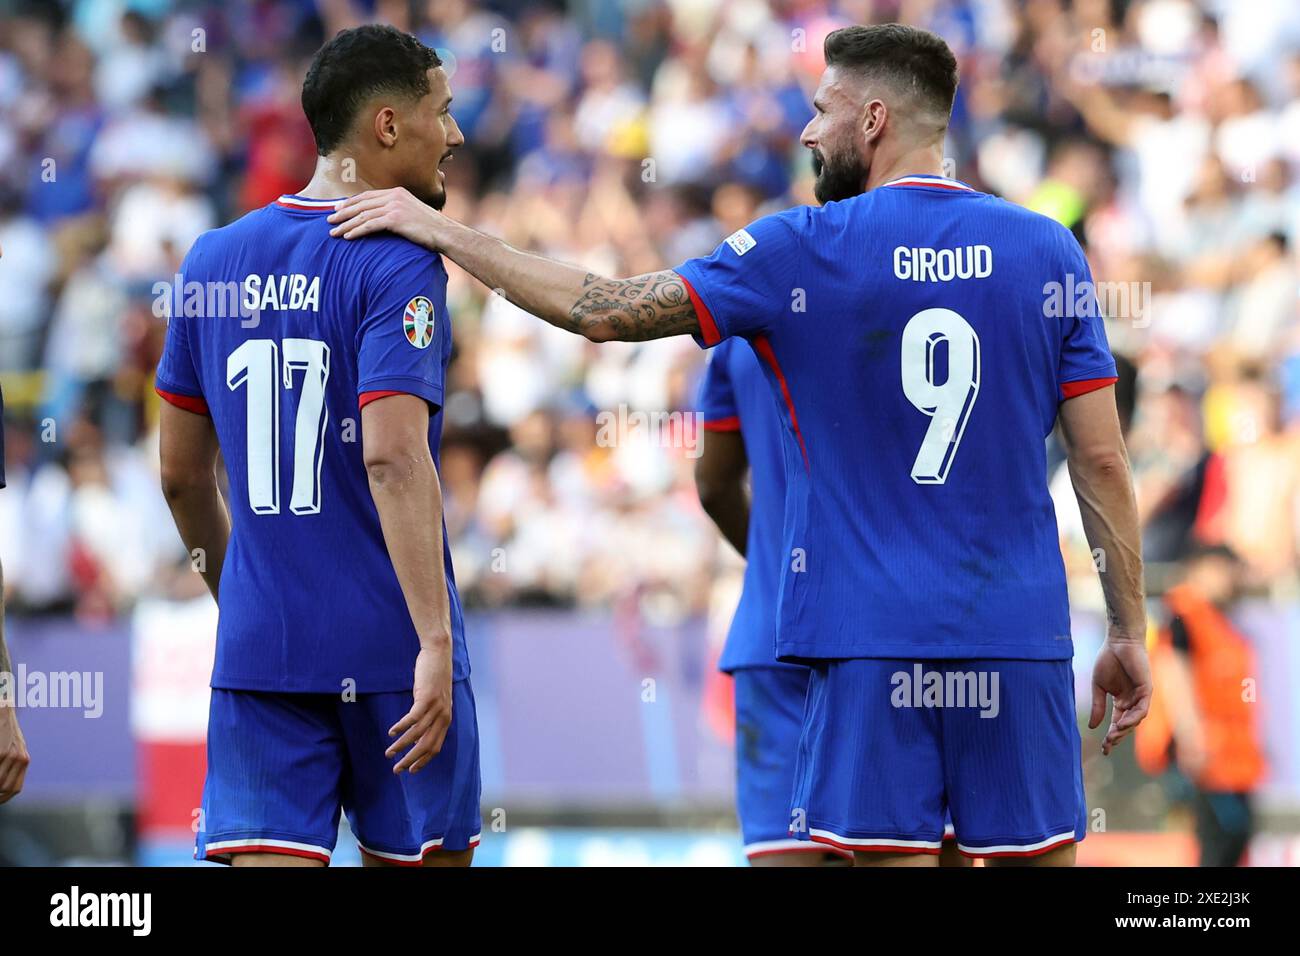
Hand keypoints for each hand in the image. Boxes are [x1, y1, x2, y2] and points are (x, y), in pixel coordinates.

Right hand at [0, 706, 29, 803]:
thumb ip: (12, 764)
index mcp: (24, 760)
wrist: (4, 712)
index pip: (15, 788)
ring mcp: (10, 756)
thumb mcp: (14, 747)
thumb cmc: (4, 731)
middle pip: (5, 788)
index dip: (3, 799)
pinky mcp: (1, 752)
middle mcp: (20, 759)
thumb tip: (3, 785)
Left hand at [328, 188, 447, 248]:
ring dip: (345, 223)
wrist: (445, 233)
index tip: (338, 208)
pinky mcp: (395, 219)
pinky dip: (356, 231)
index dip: (350, 202)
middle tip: (329, 219)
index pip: (367, 196)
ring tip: (333, 231)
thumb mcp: (413, 214)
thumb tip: (385, 220)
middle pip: (361, 203)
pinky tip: (347, 237)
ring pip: (363, 215)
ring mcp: (394, 207)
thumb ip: (398, 212)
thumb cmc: (431, 229)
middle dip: (343, 212)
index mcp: (397, 192)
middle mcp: (394, 196)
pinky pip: (370, 225)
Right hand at [385, 643, 453, 773]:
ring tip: (389, 753)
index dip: (423, 761)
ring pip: (417, 735)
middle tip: (397, 770)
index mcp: (446, 719)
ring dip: (401, 746)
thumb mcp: (434, 701)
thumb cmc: (434, 677)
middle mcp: (443, 716)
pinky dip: (401, 727)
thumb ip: (430, 717)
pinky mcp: (426, 698)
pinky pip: (412, 719)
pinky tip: (391, 732)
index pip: (435, 747)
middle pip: (427, 746)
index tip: (411, 771)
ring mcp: (436, 707)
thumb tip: (417, 735)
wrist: (439, 654)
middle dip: (411, 760)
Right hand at [1089, 632, 1151, 755]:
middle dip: (1117, 736)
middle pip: (1126, 725)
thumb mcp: (1098, 687)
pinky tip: (1122, 723)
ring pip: (1135, 720)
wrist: (1118, 642)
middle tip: (1107, 745)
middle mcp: (1132, 702)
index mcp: (1121, 701)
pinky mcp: (1146, 690)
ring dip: (1124, 729)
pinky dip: (1133, 718)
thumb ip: (1097, 706)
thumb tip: (1092, 727)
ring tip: (1112, 736)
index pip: (1117, 723)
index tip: (1103, 749)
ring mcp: (1140, 697)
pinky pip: (1142, 709)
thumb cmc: (1107, 660)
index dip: (1111, 736)